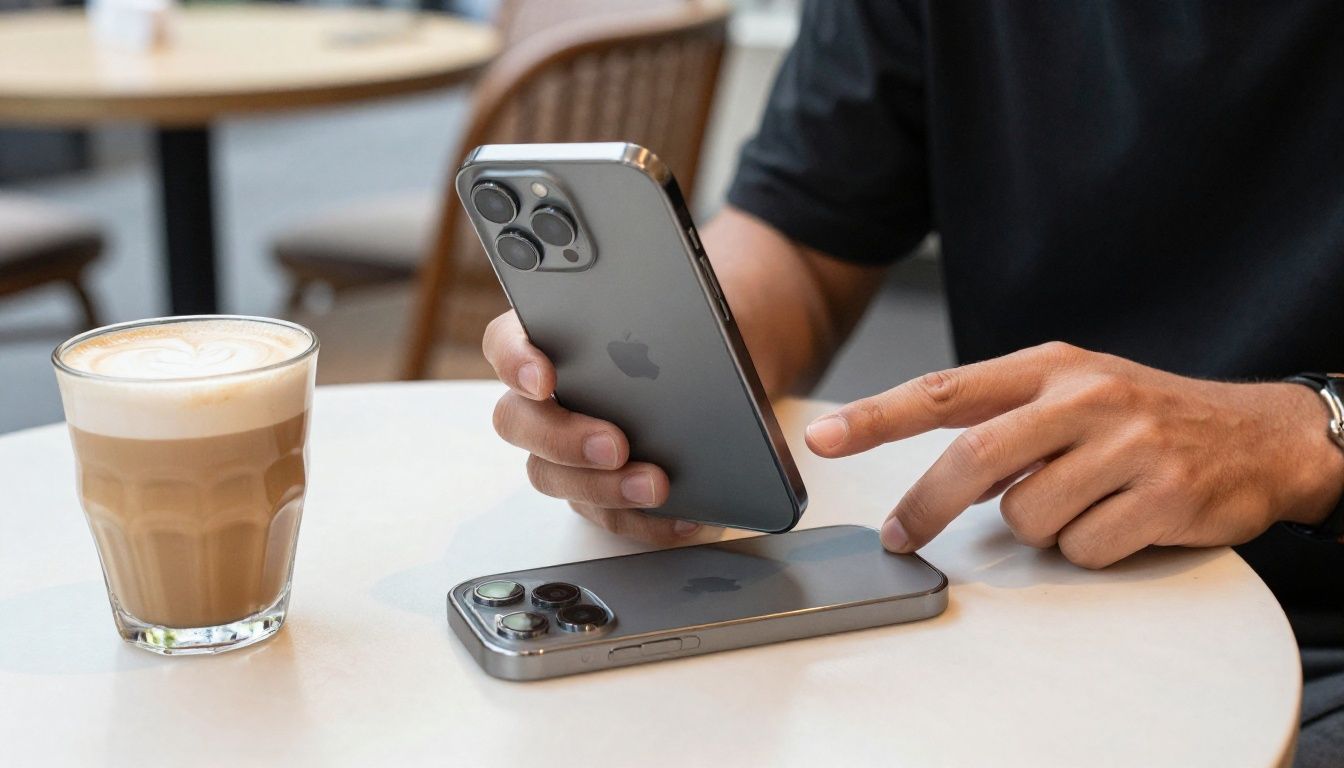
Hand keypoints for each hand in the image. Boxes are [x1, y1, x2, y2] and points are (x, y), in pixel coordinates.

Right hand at [483, 311, 716, 544]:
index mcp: (549, 338)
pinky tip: (688, 515)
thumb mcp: (687, 305)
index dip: (516, 361)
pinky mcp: (600, 492)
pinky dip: (648, 522)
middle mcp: (544, 399)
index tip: (545, 377)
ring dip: (604, 488)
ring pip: (555, 479)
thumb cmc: (693, 325)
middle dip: (563, 439)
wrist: (728, 367)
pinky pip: (610, 517)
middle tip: (614, 445)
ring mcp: (566, 451)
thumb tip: (673, 329)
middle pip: (519, 423)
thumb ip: (662, 309)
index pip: (505, 343)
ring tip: (657, 485)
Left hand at [805, 342, 1343, 567]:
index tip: (823, 438)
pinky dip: (1089, 547)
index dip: (877, 417)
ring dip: (1040, 527)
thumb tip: (933, 480)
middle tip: (900, 535)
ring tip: (1085, 501)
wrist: (1260, 435)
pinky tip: (1123, 519)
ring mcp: (1128, 444)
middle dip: (924, 506)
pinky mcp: (1163, 493)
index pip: (945, 391)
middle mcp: (1086, 396)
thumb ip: (1004, 423)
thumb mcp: (1074, 395)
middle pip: (971, 458)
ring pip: (1027, 515)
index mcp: (1052, 366)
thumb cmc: (1146, 417)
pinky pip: (1083, 547)